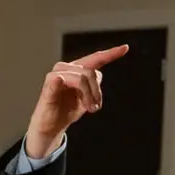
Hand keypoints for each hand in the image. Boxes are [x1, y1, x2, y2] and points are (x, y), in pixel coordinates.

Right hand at [24, 45, 128, 159]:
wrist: (51, 127)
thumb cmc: (67, 110)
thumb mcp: (86, 98)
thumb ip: (94, 86)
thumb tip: (99, 76)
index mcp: (76, 69)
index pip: (95, 59)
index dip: (111, 54)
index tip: (125, 48)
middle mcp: (66, 68)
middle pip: (91, 72)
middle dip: (97, 91)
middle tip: (96, 107)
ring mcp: (56, 75)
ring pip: (82, 78)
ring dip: (88, 95)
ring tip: (89, 109)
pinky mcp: (49, 85)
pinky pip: (59, 79)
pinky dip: (63, 81)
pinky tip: (61, 82)